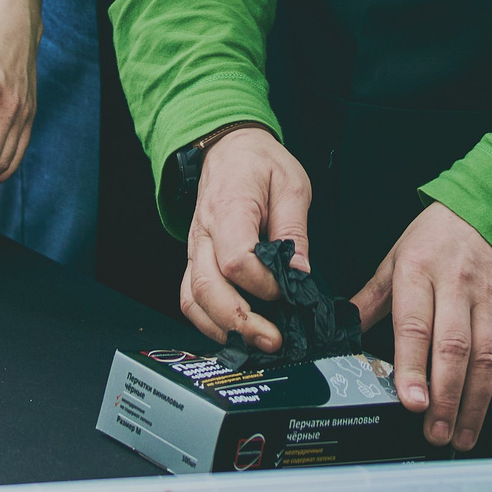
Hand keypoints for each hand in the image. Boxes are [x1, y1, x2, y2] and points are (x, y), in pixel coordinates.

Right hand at [181, 125, 311, 353]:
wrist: (228, 148)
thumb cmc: (259, 164)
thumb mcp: (291, 184)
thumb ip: (295, 230)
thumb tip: (301, 274)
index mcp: (229, 208)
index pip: (236, 260)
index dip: (263, 284)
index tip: (289, 289)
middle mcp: (204, 233)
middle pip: (207, 287)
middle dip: (240, 321)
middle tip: (273, 340)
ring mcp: (194, 249)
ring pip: (192, 299)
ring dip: (222, 328)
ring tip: (256, 342)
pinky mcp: (194, 260)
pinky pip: (190, 298)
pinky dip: (209, 322)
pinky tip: (235, 332)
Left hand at [348, 203, 491, 450]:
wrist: (485, 215)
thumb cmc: (433, 240)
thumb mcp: (393, 261)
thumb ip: (369, 301)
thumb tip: (338, 332)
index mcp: (418, 270)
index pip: (415, 325)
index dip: (413, 367)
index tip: (411, 402)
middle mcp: (455, 285)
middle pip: (453, 347)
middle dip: (445, 396)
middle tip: (434, 432)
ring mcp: (485, 300)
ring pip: (483, 356)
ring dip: (472, 402)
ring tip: (459, 436)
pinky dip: (490, 386)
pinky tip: (479, 410)